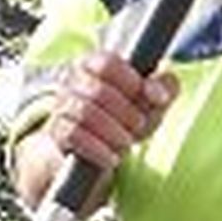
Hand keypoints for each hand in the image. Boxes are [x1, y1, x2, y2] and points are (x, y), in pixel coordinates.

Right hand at [45, 49, 176, 175]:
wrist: (95, 152)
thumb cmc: (126, 117)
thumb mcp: (151, 101)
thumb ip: (164, 87)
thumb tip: (157, 93)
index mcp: (94, 64)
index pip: (106, 62)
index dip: (128, 80)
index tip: (142, 94)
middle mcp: (72, 80)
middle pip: (98, 91)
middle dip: (125, 112)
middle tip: (138, 125)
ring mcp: (61, 105)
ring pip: (85, 113)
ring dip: (113, 131)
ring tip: (127, 142)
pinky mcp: (57, 132)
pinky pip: (73, 136)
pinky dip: (98, 149)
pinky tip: (113, 158)